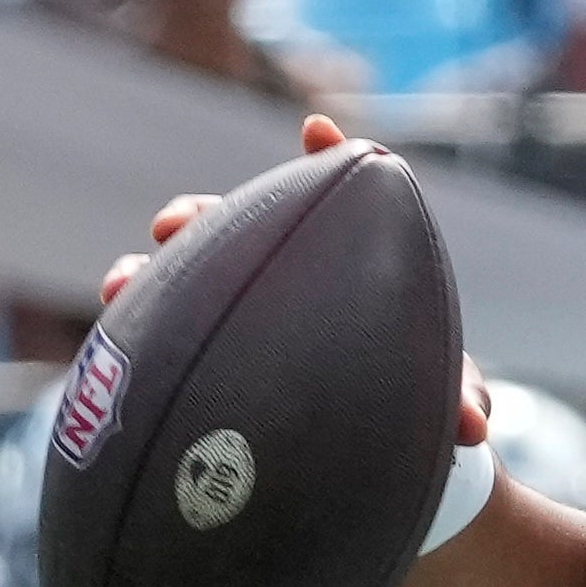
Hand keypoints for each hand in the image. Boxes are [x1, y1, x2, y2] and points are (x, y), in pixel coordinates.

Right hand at [102, 117, 491, 444]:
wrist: (387, 455)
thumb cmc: (419, 405)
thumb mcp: (443, 399)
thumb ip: (459, 403)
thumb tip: (472, 425)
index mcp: (342, 268)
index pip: (332, 199)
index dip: (326, 160)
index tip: (318, 132)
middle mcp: (284, 281)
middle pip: (235, 229)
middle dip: (201, 217)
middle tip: (174, 222)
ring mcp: (240, 317)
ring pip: (182, 280)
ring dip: (146, 274)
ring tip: (123, 280)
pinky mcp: (206, 361)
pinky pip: (161, 341)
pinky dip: (134, 336)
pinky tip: (113, 346)